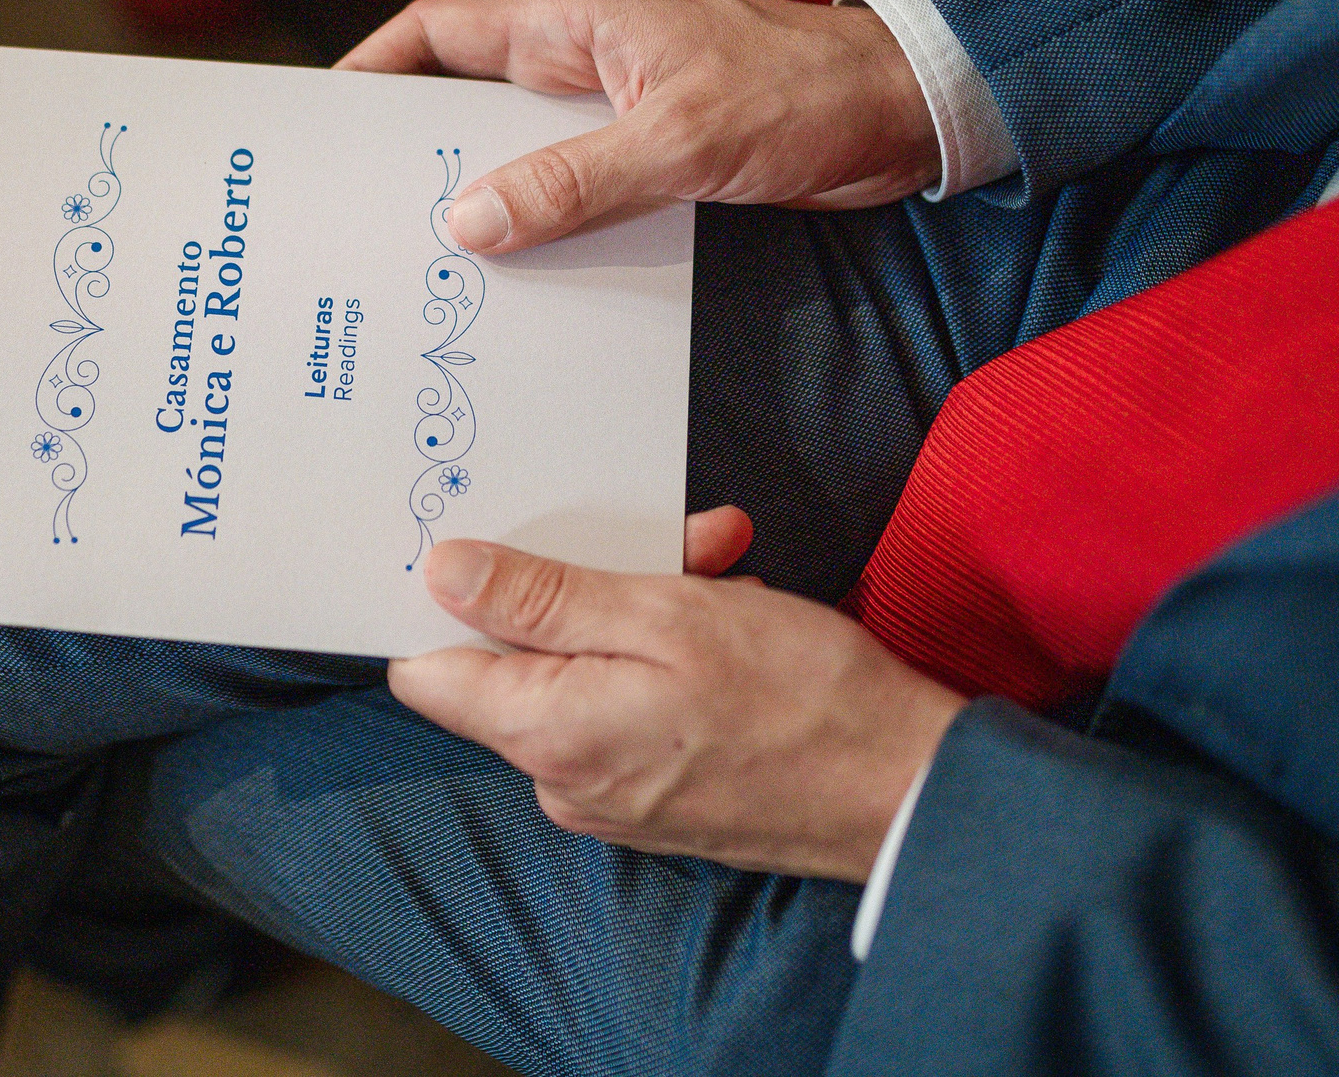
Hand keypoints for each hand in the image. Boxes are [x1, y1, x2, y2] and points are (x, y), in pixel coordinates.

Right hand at [335, 0, 937, 251]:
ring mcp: (619, 105)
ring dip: (480, 198)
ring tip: (422, 263)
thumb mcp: (680, 141)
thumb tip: (467, 222)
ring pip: (518, 150)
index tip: (326, 118)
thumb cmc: (803, 96)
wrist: (908, 112)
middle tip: (357, 214)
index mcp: (577, 22)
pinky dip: (540, 221)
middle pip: (467, 97)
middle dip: (412, 149)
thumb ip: (572, 181)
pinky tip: (520, 277)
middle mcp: (585, 58)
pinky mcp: (654, 150)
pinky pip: (572, 185)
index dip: (376, 67)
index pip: (443, 30)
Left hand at [386, 512, 966, 880]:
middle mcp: (561, 779)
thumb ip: (540, 598)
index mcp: (546, 735)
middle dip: (582, 585)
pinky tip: (732, 614)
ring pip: (585, 670)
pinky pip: (627, 705)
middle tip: (670, 544)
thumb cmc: (800, 699)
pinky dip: (667, 655)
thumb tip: (442, 574)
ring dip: (642, 609)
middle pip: (519, 659)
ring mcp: (609, 794)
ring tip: (720, 570)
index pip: (431, 670)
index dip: (451, 602)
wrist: (907, 791)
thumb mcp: (664, 615)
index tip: (494, 547)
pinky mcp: (653, 795)